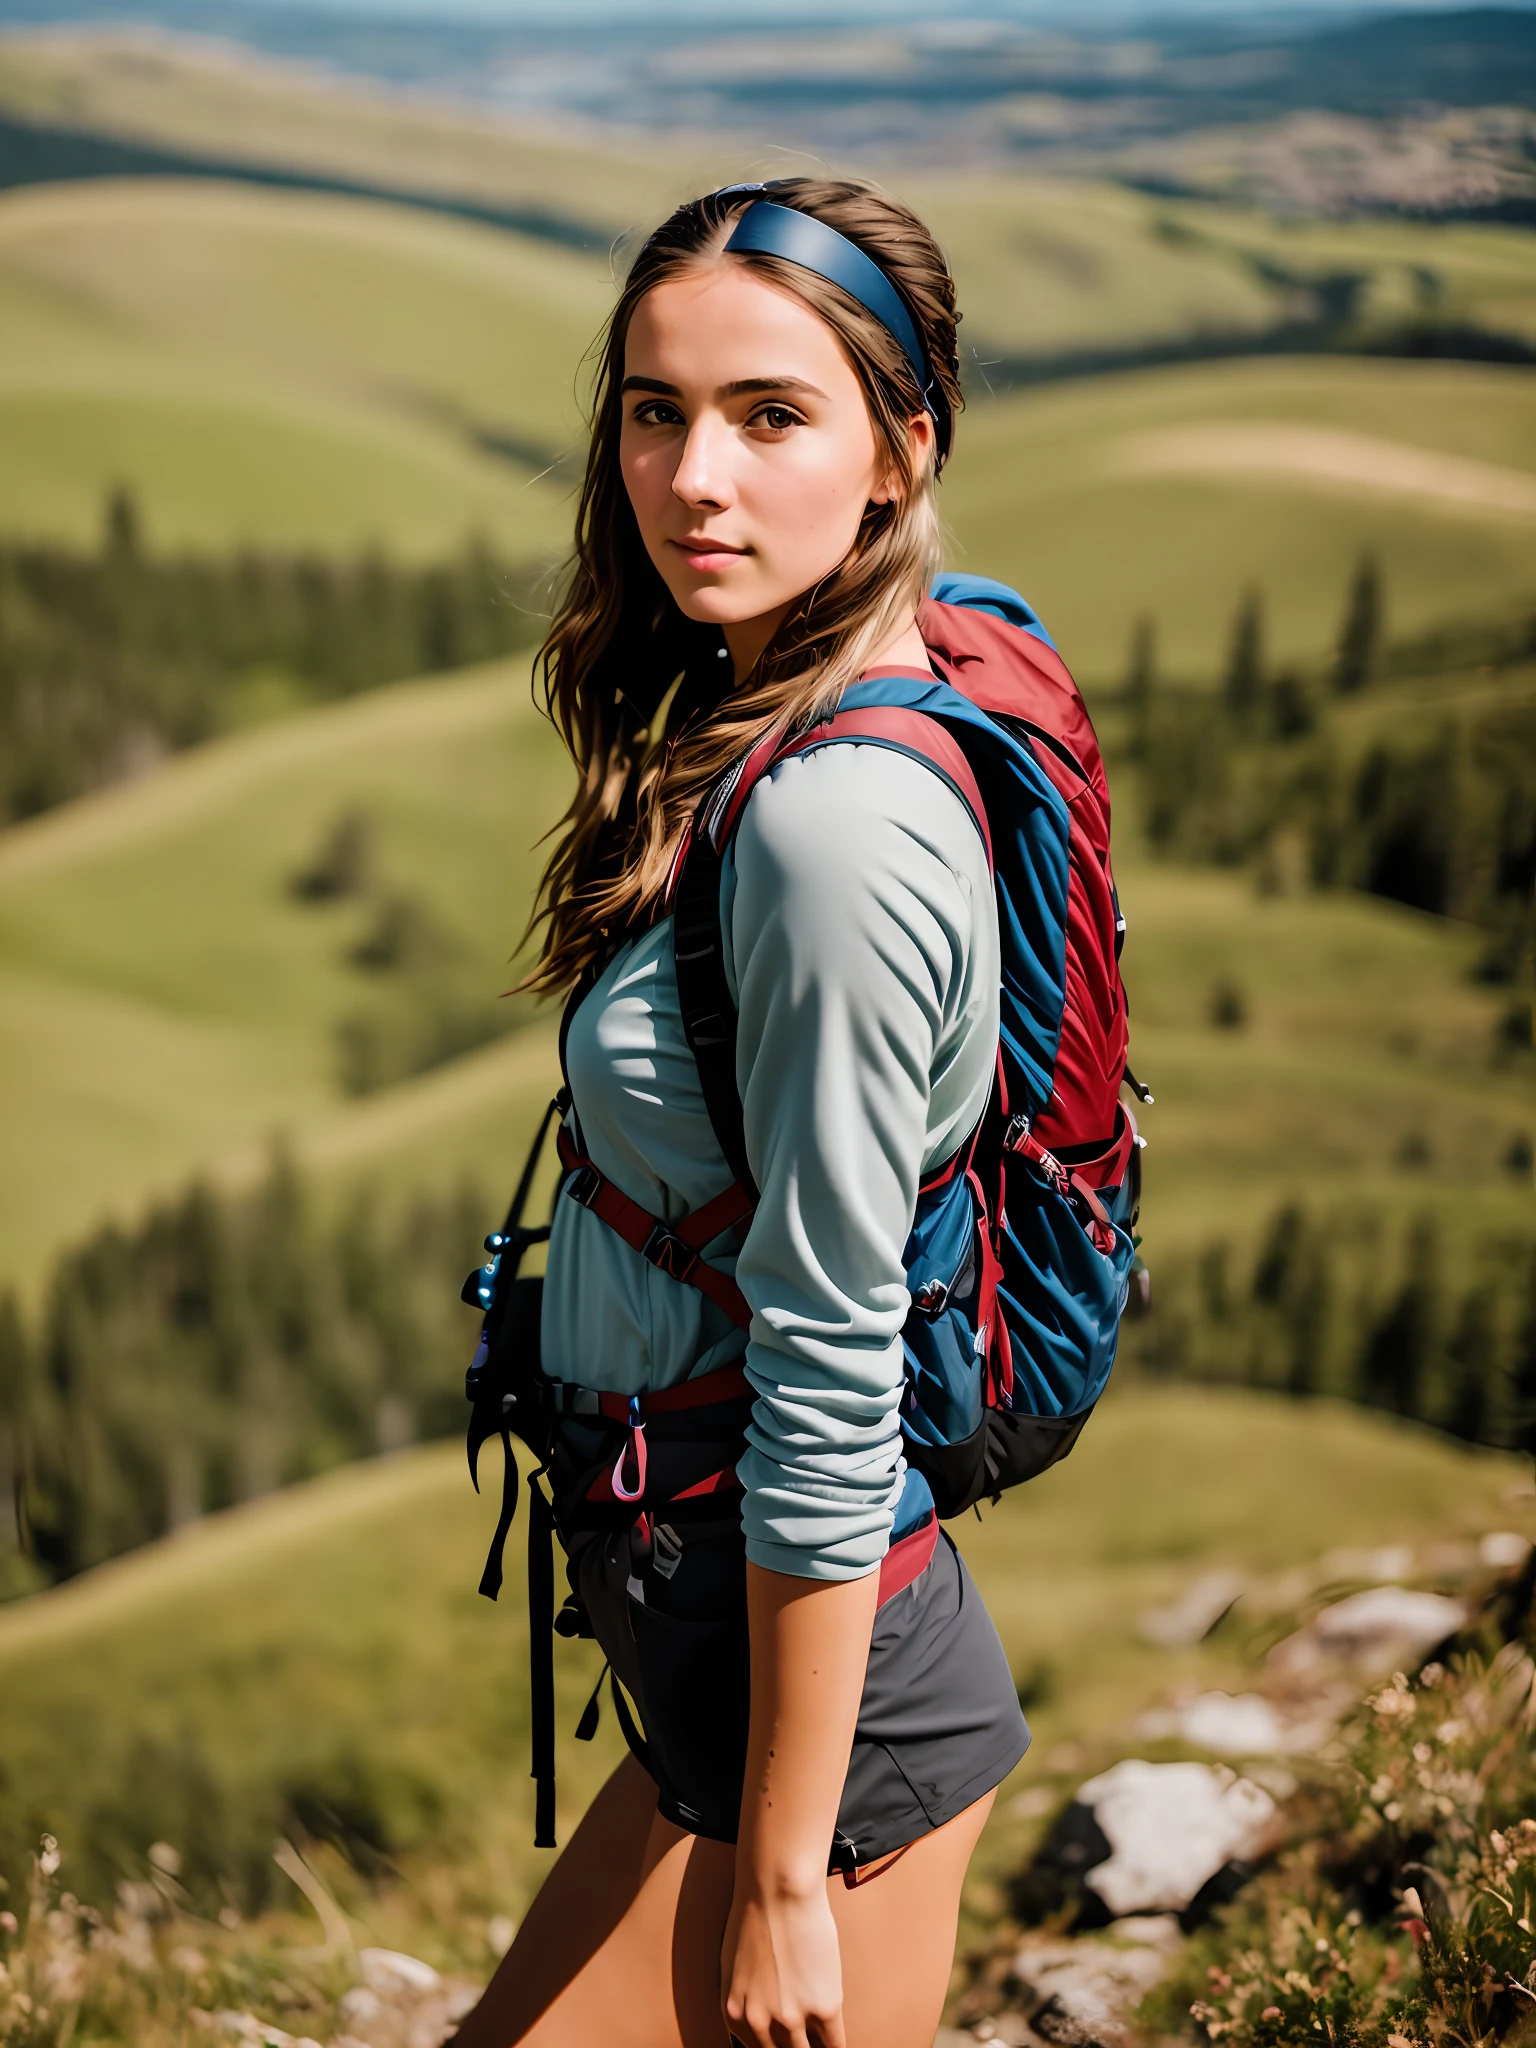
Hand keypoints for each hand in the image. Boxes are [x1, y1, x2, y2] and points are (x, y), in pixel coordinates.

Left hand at [720, 1879, 845, 2047]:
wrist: (779, 1888)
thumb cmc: (756, 1913)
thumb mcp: (736, 1964)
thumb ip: (747, 1996)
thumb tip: (762, 2012)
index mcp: (735, 2014)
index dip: (777, 2046)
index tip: (789, 2043)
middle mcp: (760, 2023)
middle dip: (795, 2046)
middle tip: (804, 2039)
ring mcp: (792, 2019)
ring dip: (816, 2046)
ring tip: (822, 2041)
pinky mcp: (823, 2008)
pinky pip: (835, 2045)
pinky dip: (836, 2046)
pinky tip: (837, 2042)